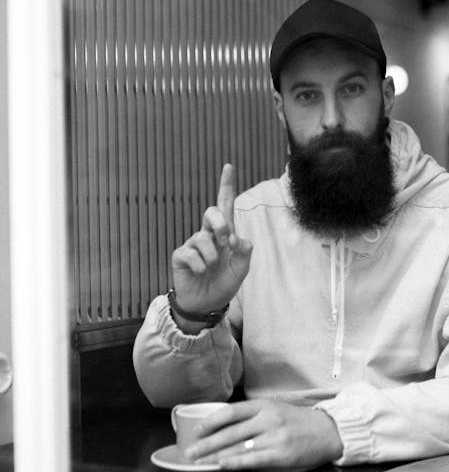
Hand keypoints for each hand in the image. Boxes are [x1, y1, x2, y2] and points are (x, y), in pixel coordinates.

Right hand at [171, 163, 251, 316]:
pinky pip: (191, 253)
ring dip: (212, 256)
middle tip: (226, 241)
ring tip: (210, 268)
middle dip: (220, 223)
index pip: (225, 206)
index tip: (229, 166)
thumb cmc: (224, 284)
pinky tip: (199, 272)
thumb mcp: (240, 270)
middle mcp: (208, 235)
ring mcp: (193, 244)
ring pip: (203, 238)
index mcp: (224, 234)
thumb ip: (244, 253)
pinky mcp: (181, 255)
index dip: (226, 186)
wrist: (207, 305)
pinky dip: (199, 265)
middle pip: (212, 212)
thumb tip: (240, 239)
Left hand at [184, 399, 343, 469]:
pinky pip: (253, 458)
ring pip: (239, 446)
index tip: (196, 431)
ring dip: (216, 455)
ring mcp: (275, 436)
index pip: (231, 411)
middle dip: (207, 443)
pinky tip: (223, 465)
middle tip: (190, 452)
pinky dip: (236, 462)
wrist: (329, 431)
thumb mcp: (276, 410)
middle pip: (230, 431)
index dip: (211, 421)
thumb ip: (253, 417)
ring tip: (200, 462)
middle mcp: (268, 418)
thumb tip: (224, 428)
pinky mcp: (282, 453)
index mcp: (264, 405)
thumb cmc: (299, 422)